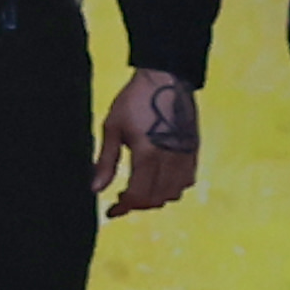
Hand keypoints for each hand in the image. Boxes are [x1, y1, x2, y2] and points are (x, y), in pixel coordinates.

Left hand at [93, 66, 200, 215]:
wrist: (166, 77)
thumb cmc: (135, 100)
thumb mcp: (113, 127)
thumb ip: (106, 161)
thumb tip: (95, 189)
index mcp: (147, 155)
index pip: (138, 196)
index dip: (123, 208)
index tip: (111, 212)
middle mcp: (169, 160)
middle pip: (155, 200)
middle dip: (137, 203)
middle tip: (122, 197)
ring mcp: (185, 157)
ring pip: (173, 194)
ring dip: (155, 197)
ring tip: (140, 187)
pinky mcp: (194, 151)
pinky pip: (186, 182)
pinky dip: (173, 187)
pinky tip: (159, 178)